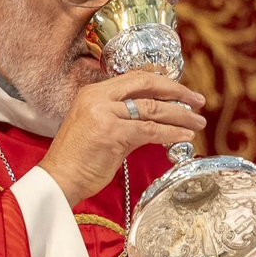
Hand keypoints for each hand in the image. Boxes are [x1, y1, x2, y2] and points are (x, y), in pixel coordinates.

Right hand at [38, 72, 205, 205]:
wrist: (58, 179)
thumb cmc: (77, 159)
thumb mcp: (96, 126)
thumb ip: (120, 117)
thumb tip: (153, 118)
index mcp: (93, 92)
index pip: (134, 78)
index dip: (161, 81)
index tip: (180, 89)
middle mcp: (98, 97)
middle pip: (147, 85)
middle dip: (177, 92)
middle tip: (198, 100)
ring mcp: (105, 114)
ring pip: (153, 108)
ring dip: (180, 115)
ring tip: (198, 121)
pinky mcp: (113, 133)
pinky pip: (151, 130)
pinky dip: (172, 133)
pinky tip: (185, 135)